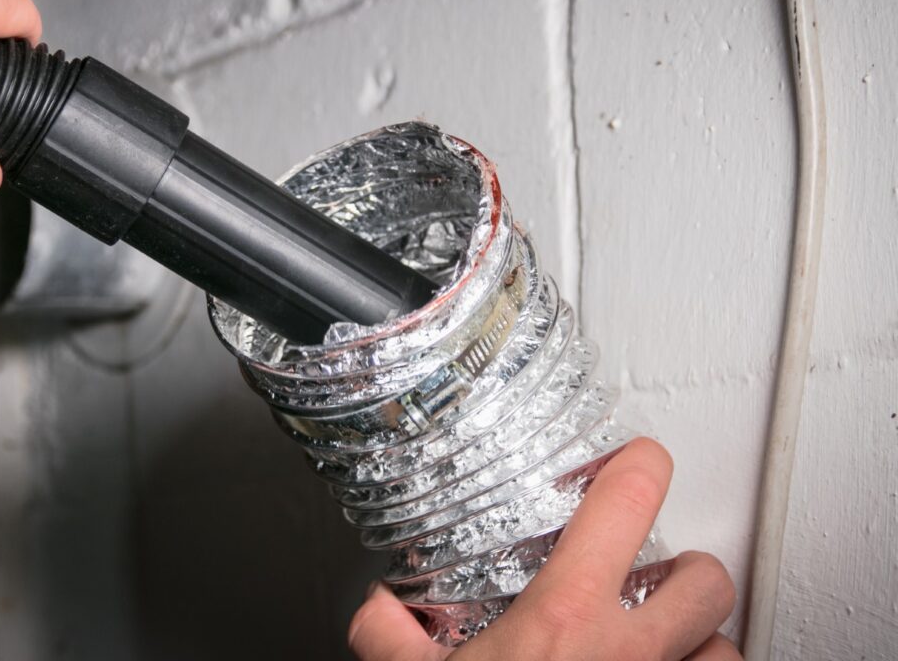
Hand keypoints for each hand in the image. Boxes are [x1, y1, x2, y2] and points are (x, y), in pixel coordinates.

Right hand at [348, 438, 740, 660]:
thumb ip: (388, 638)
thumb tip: (377, 610)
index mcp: (562, 620)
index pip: (626, 503)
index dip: (639, 466)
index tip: (635, 461)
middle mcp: (628, 655)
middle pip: (706, 578)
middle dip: (687, 569)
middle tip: (652, 576)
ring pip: (726, 647)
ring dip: (699, 640)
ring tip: (662, 644)